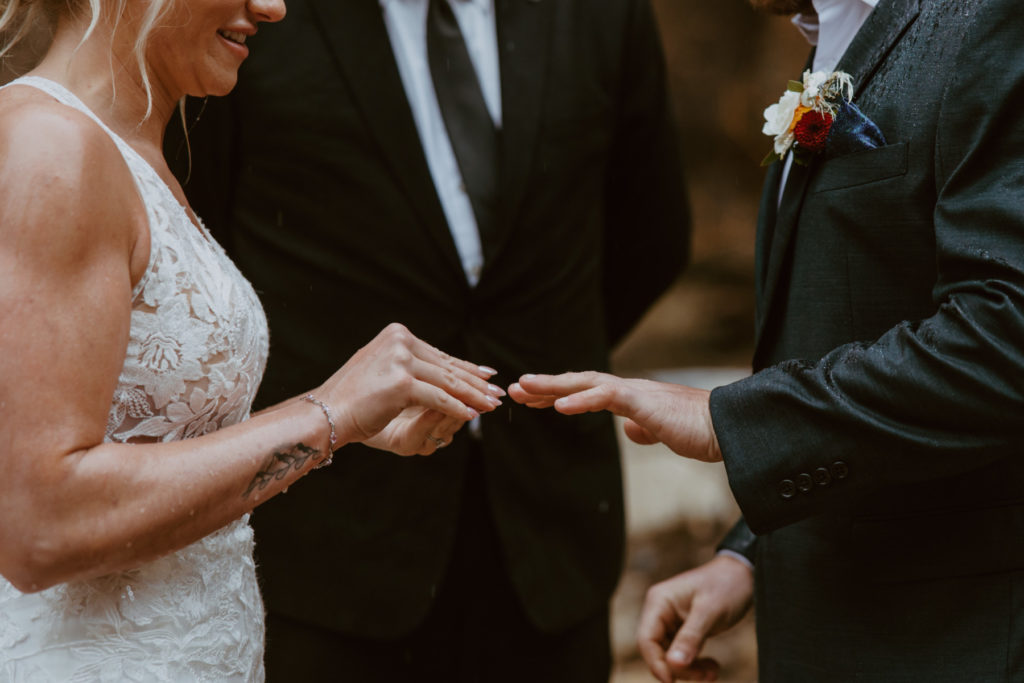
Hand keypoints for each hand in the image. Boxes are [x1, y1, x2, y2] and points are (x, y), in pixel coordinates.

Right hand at [317, 323, 501, 447]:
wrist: (326, 413)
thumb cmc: (354, 397)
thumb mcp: (385, 370)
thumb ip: (411, 364)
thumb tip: (445, 369)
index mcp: (397, 334)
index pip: (439, 354)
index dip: (465, 367)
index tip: (487, 376)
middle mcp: (400, 341)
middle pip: (446, 367)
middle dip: (474, 383)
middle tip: (497, 392)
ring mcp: (401, 360)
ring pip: (447, 383)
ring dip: (473, 396)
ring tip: (491, 405)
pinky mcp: (402, 383)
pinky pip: (438, 399)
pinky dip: (457, 409)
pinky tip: (473, 416)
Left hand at [509, 372, 721, 461]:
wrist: (728, 429)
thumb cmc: (701, 431)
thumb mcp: (665, 432)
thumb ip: (645, 428)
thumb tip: (630, 431)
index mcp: (632, 398)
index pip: (587, 391)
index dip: (558, 393)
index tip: (531, 399)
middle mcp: (629, 389)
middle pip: (579, 382)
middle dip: (545, 385)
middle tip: (513, 388)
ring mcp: (636, 393)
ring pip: (586, 382)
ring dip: (553, 386)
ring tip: (525, 388)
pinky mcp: (644, 402)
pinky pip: (607, 397)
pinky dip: (583, 399)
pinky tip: (561, 406)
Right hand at [638, 555, 753, 682]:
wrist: (745, 574)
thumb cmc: (726, 586)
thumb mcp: (709, 613)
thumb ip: (690, 639)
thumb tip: (673, 666)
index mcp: (659, 602)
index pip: (646, 640)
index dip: (656, 664)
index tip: (672, 682)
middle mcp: (660, 611)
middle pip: (658, 651)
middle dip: (679, 668)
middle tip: (705, 676)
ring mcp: (671, 621)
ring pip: (671, 656)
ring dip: (690, 669)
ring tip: (713, 672)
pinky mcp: (684, 629)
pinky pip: (682, 653)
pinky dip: (696, 664)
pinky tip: (712, 667)